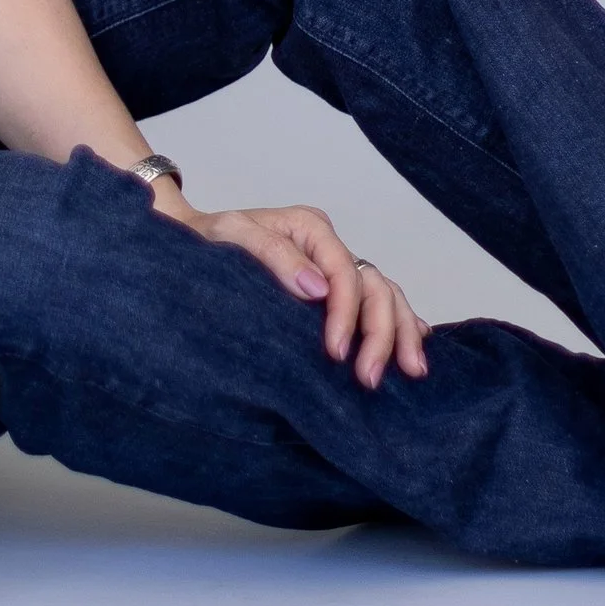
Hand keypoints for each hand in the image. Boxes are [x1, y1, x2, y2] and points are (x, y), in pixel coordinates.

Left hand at [161, 193, 429, 389]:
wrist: (189, 244)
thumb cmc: (205, 241)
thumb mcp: (229, 236)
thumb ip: (272, 254)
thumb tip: (317, 288)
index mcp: (309, 228)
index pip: (343, 271)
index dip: (346, 313)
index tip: (335, 353)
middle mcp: (328, 246)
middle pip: (373, 285)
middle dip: (380, 332)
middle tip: (369, 377)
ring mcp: (335, 267)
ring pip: (385, 294)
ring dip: (400, 331)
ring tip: (410, 371)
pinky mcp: (334, 290)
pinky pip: (379, 302)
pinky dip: (401, 321)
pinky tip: (415, 344)